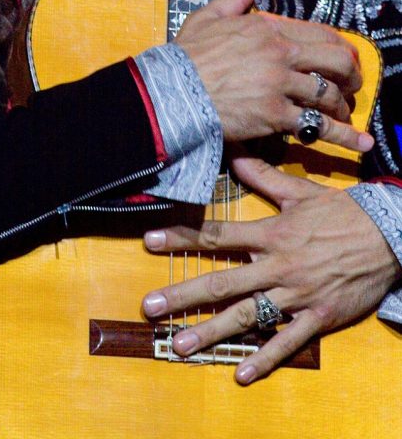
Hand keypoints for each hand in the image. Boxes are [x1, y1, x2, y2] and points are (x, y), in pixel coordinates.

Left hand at [142, 156, 401, 383]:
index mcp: (270, 234)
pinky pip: (287, 341)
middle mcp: (276, 265)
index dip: (180, 238)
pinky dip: (264, 358)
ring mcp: (295, 294)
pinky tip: (241, 374)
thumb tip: (234, 151)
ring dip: (210, 332)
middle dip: (181, 295)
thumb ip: (263, 175)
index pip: (216, 235)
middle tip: (148, 307)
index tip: (148, 241)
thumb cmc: (341, 211)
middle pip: (220, 282)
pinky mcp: (318, 316)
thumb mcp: (299, 191)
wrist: (388, 234)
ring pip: (246, 315)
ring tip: (179, 345)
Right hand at [176, 0, 369, 152]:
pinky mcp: (274, 114)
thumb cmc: (186, 55)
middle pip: (336, 60)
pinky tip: (349, 142)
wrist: (171, 90)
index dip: (341, 48)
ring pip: (328, 94)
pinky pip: (314, 124)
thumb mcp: (208, 16)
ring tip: (343, 116)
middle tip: (353, 87)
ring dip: (341, 108)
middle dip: (352, 76)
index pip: (320, 33)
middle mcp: (280, 53)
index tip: (346, 59)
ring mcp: (279, 84)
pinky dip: (335, 134)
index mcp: (267, 28)